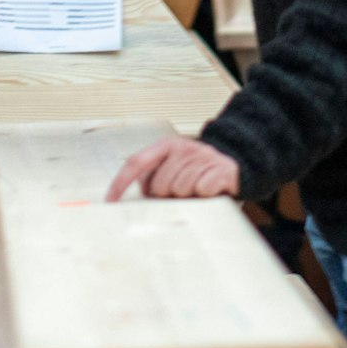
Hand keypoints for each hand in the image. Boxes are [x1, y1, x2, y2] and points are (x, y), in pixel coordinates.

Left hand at [105, 136, 238, 201]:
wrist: (236, 165)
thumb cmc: (196, 173)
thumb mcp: (172, 170)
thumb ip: (153, 179)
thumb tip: (135, 200)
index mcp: (166, 146)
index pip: (136, 162)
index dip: (120, 183)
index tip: (110, 202)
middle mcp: (184, 147)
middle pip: (160, 184)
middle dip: (167, 195)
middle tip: (179, 192)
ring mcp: (204, 156)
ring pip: (181, 189)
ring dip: (188, 196)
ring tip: (195, 190)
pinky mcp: (221, 169)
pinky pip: (203, 190)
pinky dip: (205, 195)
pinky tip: (210, 190)